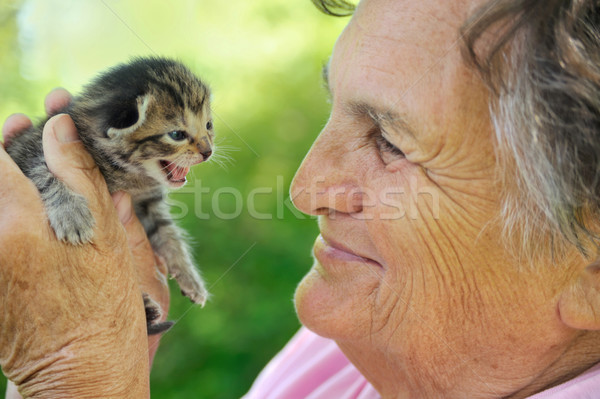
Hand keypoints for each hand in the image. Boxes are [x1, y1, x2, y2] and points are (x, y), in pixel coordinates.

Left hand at [0, 89, 167, 397]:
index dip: (11, 133)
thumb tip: (58, 127)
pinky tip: (36, 207)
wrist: (80, 365)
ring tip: (40, 171)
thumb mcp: (104, 236)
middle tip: (33, 136)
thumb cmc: (103, 303)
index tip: (28, 122)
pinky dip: (12, 210)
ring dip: (12, 181)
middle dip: (9, 151)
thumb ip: (80, 176)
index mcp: (19, 225)